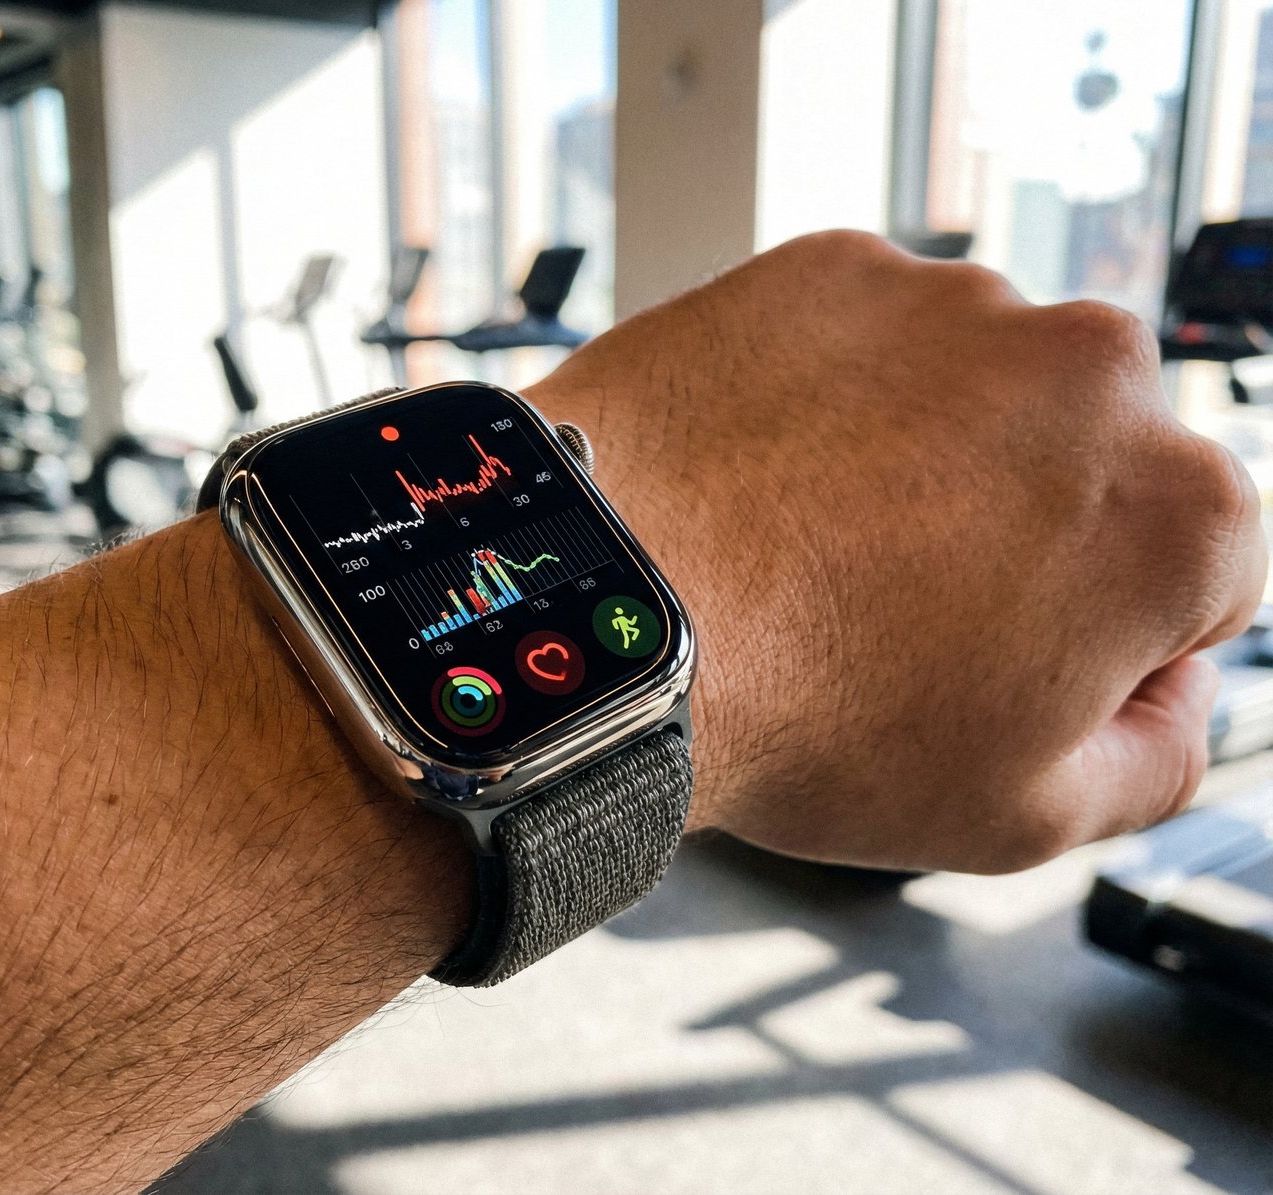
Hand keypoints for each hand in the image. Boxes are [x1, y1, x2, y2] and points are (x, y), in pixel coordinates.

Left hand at [530, 231, 1266, 872]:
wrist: (609, 618)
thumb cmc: (802, 719)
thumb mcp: (1023, 816)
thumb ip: (1157, 754)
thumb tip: (1169, 689)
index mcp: (1179, 512)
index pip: (1202, 579)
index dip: (1104, 643)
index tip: (1005, 664)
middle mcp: (1093, 371)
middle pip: (1089, 469)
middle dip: (1025, 534)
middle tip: (900, 610)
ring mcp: (955, 303)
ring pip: (977, 394)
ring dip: (928, 457)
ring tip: (815, 547)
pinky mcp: (835, 269)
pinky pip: (863, 344)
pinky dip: (831, 399)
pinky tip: (765, 478)